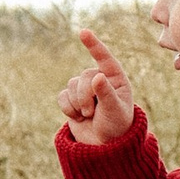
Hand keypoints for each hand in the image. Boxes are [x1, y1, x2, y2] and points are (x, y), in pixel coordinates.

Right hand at [58, 29, 138, 146]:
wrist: (105, 146)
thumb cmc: (117, 126)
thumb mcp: (115, 110)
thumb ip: (106, 93)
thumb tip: (96, 76)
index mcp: (115, 78)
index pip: (104, 58)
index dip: (93, 45)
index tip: (83, 32)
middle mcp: (99, 79)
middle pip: (83, 77)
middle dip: (85, 96)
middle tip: (92, 113)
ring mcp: (84, 89)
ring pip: (71, 85)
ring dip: (78, 104)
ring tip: (88, 116)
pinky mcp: (72, 99)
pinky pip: (62, 96)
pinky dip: (68, 108)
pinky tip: (78, 117)